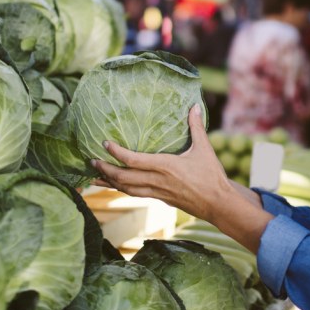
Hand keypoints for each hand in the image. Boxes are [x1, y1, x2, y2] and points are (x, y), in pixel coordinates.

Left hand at [90, 105, 231, 222]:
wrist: (217, 203)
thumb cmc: (211, 176)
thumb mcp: (204, 149)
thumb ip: (196, 127)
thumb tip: (194, 106)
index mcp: (165, 166)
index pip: (133, 160)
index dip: (117, 153)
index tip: (105, 144)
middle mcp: (157, 180)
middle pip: (123, 177)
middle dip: (105, 169)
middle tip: (92, 160)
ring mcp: (157, 192)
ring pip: (126, 189)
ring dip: (109, 182)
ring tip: (94, 176)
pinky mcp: (160, 198)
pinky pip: (135, 194)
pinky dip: (122, 189)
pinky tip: (115, 186)